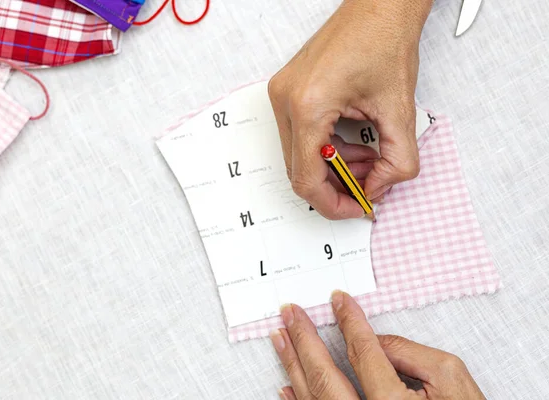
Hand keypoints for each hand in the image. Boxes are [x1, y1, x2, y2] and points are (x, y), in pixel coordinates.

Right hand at [268, 0, 432, 218]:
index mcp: (308, 105)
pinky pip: (300, 137)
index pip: (307, 179)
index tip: (357, 207)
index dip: (334, 203)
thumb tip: (379, 190)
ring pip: (299, 156)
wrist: (378, 7)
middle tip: (368, 185)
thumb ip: (397, 162)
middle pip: (300, 171)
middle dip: (337, 185)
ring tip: (367, 161)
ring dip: (334, 167)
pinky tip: (352, 145)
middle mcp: (286, 100)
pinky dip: (327, 149)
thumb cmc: (384, 40)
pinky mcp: (288, 92)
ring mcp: (282, 95)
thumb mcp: (400, 111)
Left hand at [269, 291, 485, 398]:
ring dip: (293, 364)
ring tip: (281, 337)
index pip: (363, 351)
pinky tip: (286, 385)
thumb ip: (411, 354)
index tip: (338, 300)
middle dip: (304, 340)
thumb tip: (376, 342)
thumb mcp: (452, 381)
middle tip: (290, 314)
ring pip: (313, 396)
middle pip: (324, 375)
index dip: (349, 321)